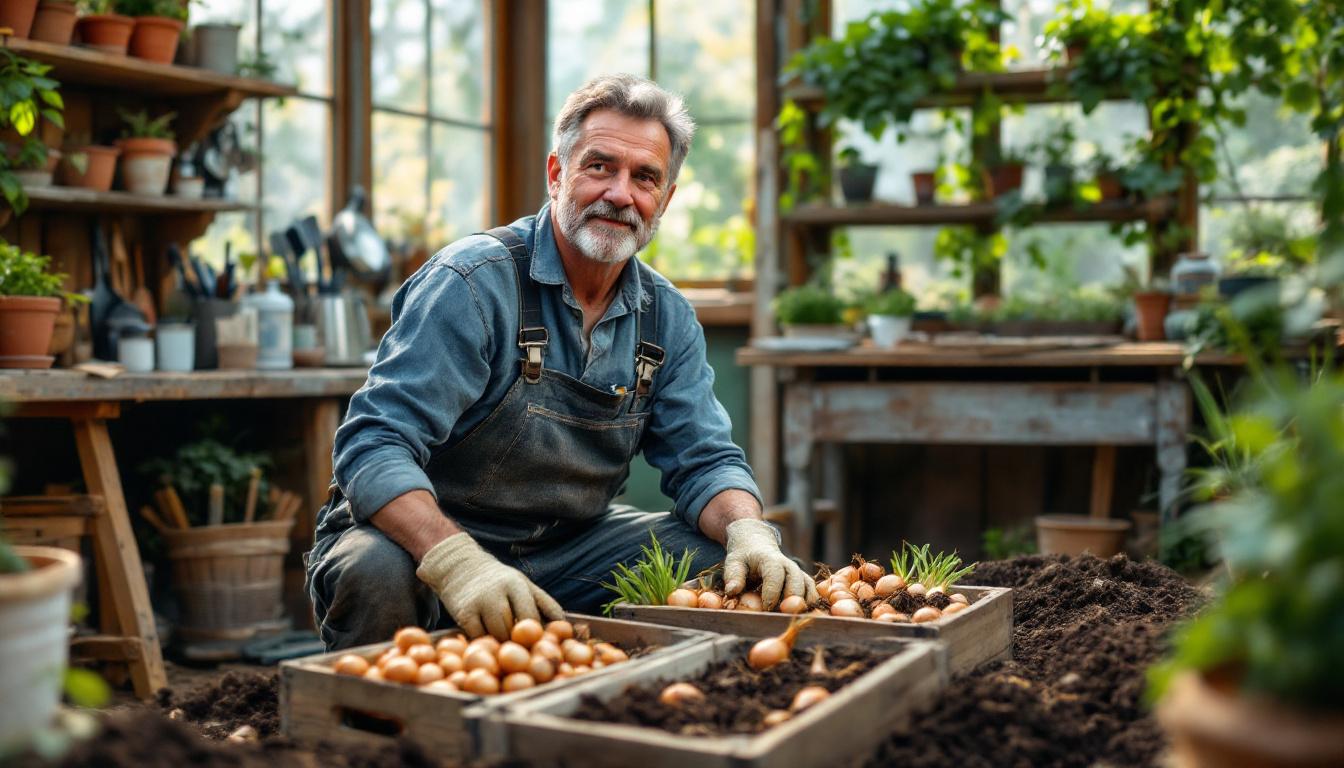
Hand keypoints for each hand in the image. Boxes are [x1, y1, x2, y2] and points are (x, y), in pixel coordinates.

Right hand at [416, 532, 563, 638]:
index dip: (537, 635)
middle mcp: (497, 592)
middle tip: (524, 653)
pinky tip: (488, 644)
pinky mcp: (463, 614)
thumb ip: (544, 602)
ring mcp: (478, 603)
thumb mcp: (523, 583)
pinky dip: (485, 644)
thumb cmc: (498, 579)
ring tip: (507, 649)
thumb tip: (566, 626)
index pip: (531, 617)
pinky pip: (478, 638)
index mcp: (517, 584)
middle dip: (520, 643)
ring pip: (497, 636)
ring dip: (503, 645)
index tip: (540, 647)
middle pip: (514, 629)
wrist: (459, 566)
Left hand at [721, 518, 818, 608]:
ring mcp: (798, 573)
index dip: (772, 592)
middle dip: (792, 600)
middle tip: (783, 615)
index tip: (766, 608)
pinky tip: (801, 617)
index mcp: (770, 559)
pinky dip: (810, 605)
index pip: (775, 575)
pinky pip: (812, 593)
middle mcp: (788, 565)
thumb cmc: (744, 558)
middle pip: (797, 582)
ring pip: (808, 588)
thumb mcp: (734, 563)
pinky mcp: (803, 582)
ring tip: (793, 618)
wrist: (756, 546)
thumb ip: (733, 576)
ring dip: (803, 604)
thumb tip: (732, 591)